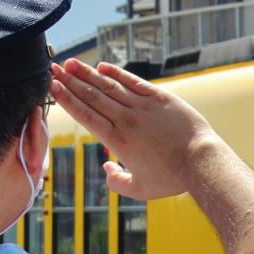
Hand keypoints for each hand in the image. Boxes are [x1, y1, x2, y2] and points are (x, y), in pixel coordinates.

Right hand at [49, 59, 218, 200]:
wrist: (200, 161)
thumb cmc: (171, 178)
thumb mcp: (140, 189)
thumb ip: (117, 182)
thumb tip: (106, 168)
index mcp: (117, 141)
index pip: (85, 115)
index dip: (66, 99)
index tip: (52, 86)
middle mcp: (126, 120)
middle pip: (92, 96)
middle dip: (70, 82)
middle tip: (53, 69)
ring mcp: (142, 107)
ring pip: (109, 86)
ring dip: (88, 74)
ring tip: (71, 63)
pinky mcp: (160, 98)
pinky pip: (134, 82)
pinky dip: (117, 74)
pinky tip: (103, 66)